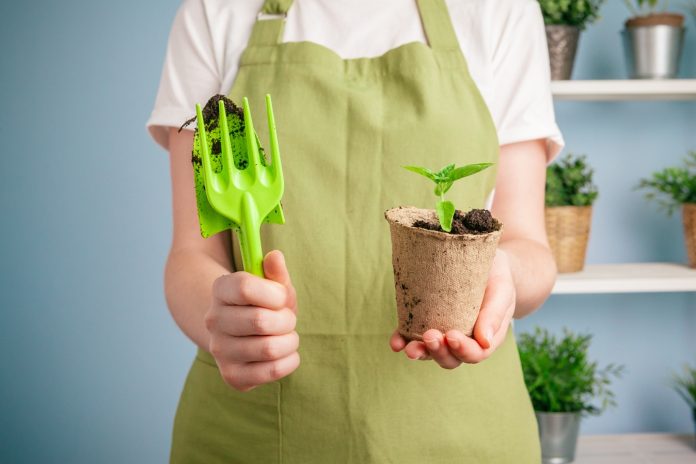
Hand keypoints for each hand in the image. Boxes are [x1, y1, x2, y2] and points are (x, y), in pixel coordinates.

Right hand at [204, 250, 298, 390]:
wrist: (240, 331)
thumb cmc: (263, 303)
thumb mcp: (271, 284)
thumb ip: (276, 272)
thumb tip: (275, 257)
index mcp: (220, 289)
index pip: (246, 288)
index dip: (275, 293)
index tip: (281, 297)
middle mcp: (213, 320)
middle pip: (260, 321)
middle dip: (286, 320)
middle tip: (286, 320)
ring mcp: (219, 350)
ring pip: (269, 348)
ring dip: (290, 341)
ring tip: (286, 336)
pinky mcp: (232, 376)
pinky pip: (272, 371)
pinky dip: (289, 361)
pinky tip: (285, 353)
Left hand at [389, 249, 515, 368]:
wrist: (485, 263)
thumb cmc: (497, 279)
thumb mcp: (501, 292)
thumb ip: (495, 315)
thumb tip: (485, 342)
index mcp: (485, 338)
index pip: (475, 353)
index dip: (463, 350)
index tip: (452, 335)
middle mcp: (463, 341)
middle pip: (450, 358)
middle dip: (438, 352)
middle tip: (430, 336)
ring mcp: (442, 334)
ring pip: (430, 352)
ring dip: (420, 352)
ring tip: (408, 348)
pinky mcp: (425, 322)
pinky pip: (412, 336)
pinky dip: (402, 341)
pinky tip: (395, 343)